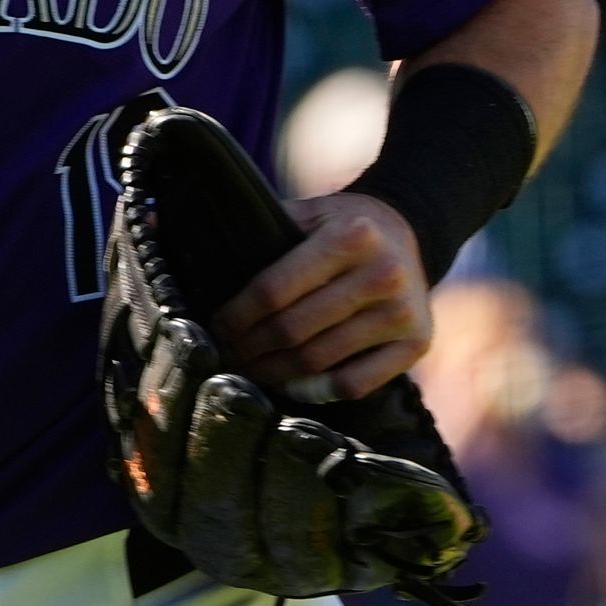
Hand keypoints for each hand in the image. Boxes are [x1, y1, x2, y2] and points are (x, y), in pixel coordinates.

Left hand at [211, 193, 429, 404]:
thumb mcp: (310, 214)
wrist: (407, 236)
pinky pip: (354, 383)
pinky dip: (315, 391)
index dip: (236, 316)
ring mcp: (403, 313)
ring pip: (318, 360)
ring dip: (274, 373)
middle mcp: (383, 273)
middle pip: (293, 329)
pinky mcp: (416, 344)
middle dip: (249, 348)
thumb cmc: (343, 229)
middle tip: (226, 355)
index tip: (216, 328)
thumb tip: (188, 245)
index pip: (274, 289)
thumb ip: (264, 230)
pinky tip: (291, 385)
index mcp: (351, 236)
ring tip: (251, 370)